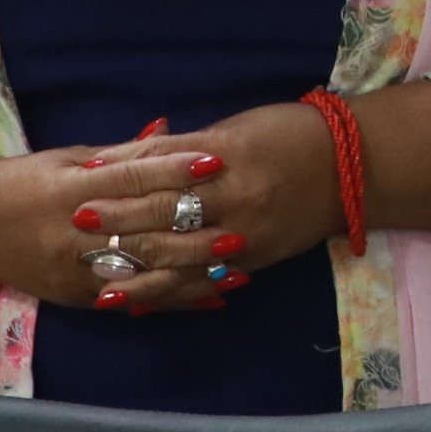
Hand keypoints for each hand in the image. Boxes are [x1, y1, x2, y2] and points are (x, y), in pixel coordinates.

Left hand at [65, 103, 343, 316]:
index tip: (82, 182)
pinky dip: (172, 293)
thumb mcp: (233, 128)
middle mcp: (234, 198)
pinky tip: (142, 302)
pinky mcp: (254, 259)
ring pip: (181, 260)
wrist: (353, 167)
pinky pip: (205, 282)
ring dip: (139, 273)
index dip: (120, 177)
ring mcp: (245, 234)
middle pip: (164, 215)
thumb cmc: (290, 134)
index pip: (160, 169)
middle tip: (77, 226)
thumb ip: (181, 147)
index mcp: (226, 157)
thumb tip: (123, 157)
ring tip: (98, 283)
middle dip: (119, 222)